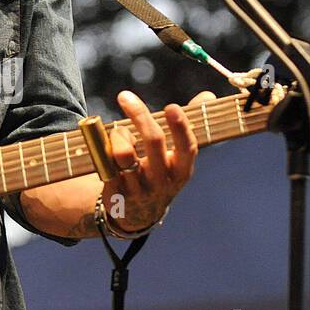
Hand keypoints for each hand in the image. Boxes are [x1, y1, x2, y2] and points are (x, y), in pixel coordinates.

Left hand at [99, 89, 214, 233]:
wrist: (139, 214)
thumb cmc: (160, 174)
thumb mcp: (178, 158)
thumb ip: (188, 125)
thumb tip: (207, 95)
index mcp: (181, 170)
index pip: (187, 148)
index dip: (180, 127)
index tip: (171, 107)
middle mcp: (162, 180)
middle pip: (153, 142)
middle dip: (140, 115)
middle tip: (125, 97)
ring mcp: (139, 188)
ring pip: (124, 154)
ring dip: (118, 134)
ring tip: (117, 131)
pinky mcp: (116, 193)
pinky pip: (105, 165)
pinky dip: (102, 148)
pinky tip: (103, 144)